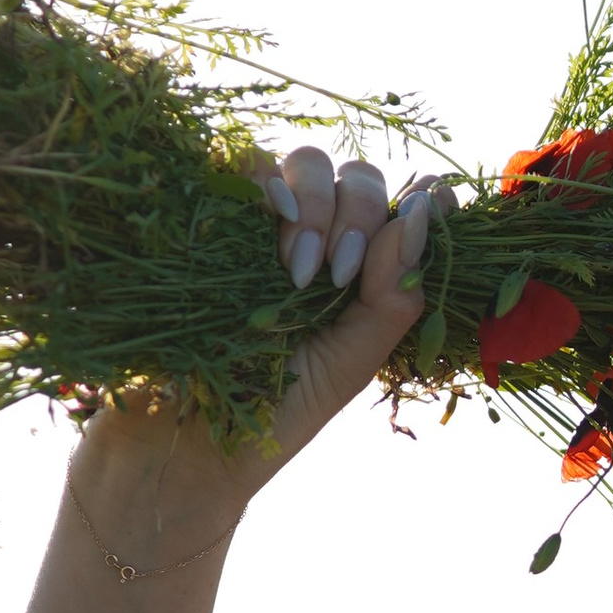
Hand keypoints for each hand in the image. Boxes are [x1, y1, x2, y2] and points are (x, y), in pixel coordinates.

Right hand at [71, 154, 449, 554]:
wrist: (184, 448)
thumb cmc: (273, 412)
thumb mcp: (350, 363)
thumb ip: (393, 297)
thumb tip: (423, 213)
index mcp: (355, 270)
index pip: (399, 206)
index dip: (422, 201)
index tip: (429, 217)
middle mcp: (312, 239)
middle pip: (355, 177)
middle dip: (359, 215)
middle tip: (335, 279)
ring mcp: (258, 226)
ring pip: (304, 163)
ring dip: (317, 204)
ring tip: (299, 272)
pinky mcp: (205, 218)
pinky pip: (239, 164)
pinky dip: (266, 181)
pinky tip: (275, 225)